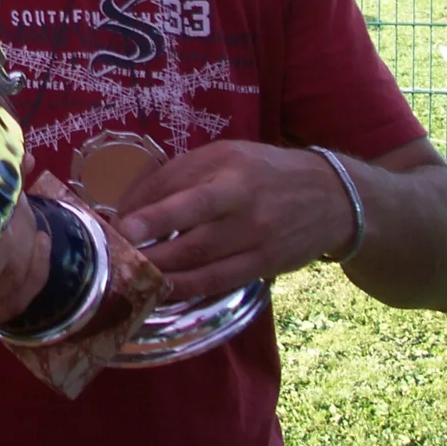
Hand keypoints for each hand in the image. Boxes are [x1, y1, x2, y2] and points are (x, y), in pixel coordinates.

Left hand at [114, 139, 357, 300]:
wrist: (331, 197)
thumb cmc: (261, 169)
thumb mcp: (220, 156)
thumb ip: (174, 177)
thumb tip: (127, 205)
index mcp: (233, 177)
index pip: (190, 200)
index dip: (154, 217)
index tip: (121, 228)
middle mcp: (246, 214)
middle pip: (193, 243)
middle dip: (150, 256)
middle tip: (114, 260)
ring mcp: (257, 245)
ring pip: (204, 270)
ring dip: (163, 278)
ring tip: (130, 278)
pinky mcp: (263, 268)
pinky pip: (219, 284)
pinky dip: (188, 289)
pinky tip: (162, 289)